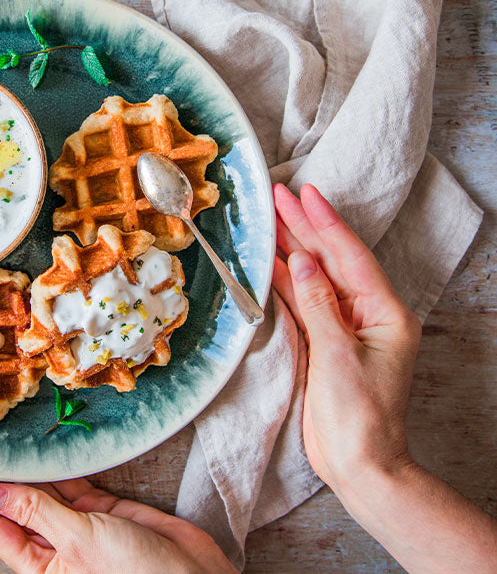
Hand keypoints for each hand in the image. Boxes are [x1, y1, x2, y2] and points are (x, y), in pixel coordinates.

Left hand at [0, 467, 234, 572]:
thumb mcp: (80, 542)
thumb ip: (36, 513)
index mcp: (40, 563)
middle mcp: (54, 543)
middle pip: (12, 504)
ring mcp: (79, 524)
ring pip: (42, 489)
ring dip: (23, 466)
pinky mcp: (104, 509)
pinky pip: (74, 482)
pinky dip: (60, 464)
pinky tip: (42, 446)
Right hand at [272, 183, 421, 491]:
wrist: (358, 462)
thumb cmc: (359, 414)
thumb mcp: (338, 353)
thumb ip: (318, 302)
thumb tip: (303, 260)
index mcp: (387, 314)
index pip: (351, 257)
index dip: (325, 223)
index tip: (303, 194)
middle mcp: (368, 315)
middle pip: (333, 262)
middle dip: (305, 229)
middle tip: (278, 197)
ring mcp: (346, 329)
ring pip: (315, 280)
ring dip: (292, 251)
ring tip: (270, 221)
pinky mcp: (325, 344)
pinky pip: (305, 304)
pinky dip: (287, 283)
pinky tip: (270, 263)